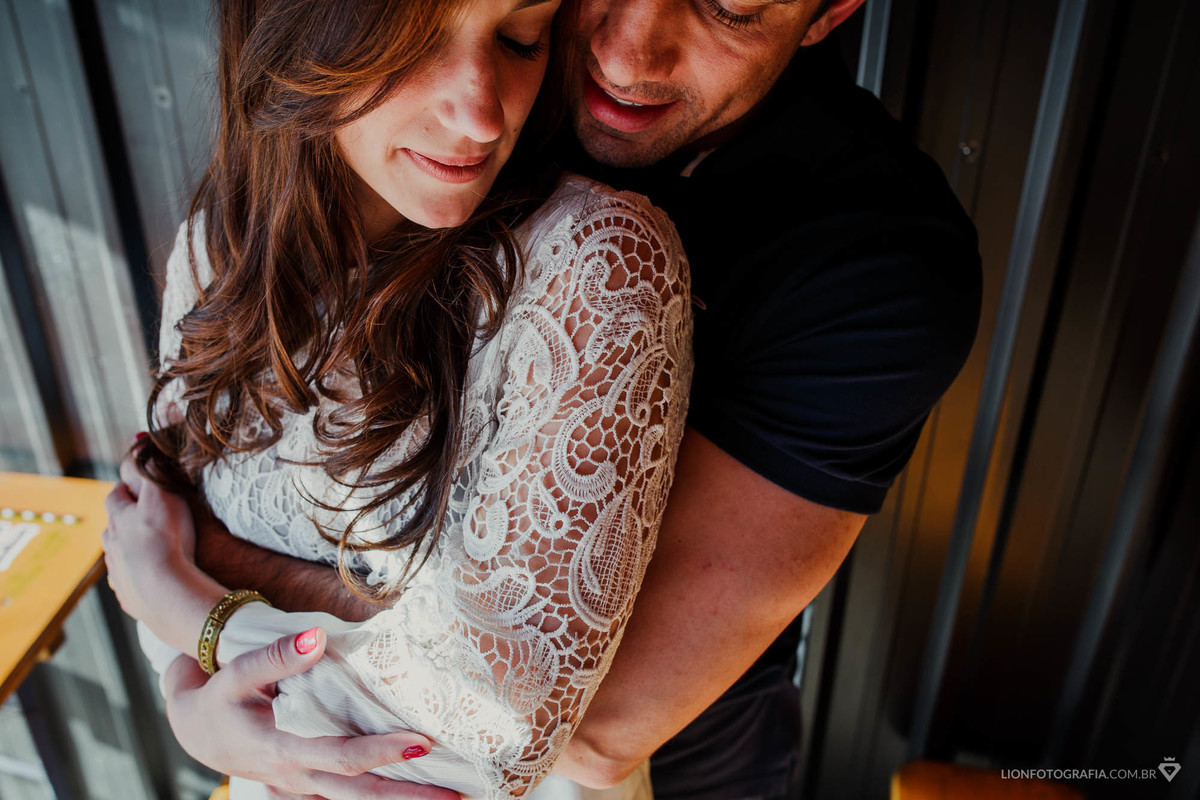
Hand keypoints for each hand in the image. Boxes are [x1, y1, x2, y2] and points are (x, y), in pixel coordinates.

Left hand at [103, 448, 199, 624]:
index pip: (116, 495)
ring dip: (132, 549)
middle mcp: (111, 544)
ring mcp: (117, 571)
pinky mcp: (128, 595)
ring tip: (153, 550)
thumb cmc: (166, 538)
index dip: (127, 489)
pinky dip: (140, 576)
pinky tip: (155, 578)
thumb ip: (148, 468)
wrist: (165, 591)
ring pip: (119, 553)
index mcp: (118, 518)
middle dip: (126, 520)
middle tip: (147, 518)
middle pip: (114, 526)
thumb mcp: (160, 494)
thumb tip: (138, 440)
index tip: (140, 487)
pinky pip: (130, 581)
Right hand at [163, 629, 459, 799]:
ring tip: (449, 795)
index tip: (421, 742)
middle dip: (408, 796)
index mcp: (283, 750)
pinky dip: (380, 796)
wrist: (194, 729)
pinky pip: (348, 796)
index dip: (381, 752)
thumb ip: (275, 657)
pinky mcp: (308, 784)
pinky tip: (414, 789)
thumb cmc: (218, 698)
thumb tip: (315, 638)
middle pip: (359, 794)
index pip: (341, 758)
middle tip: (457, 791)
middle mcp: (297, 776)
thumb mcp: (236, 674)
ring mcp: (303, 786)